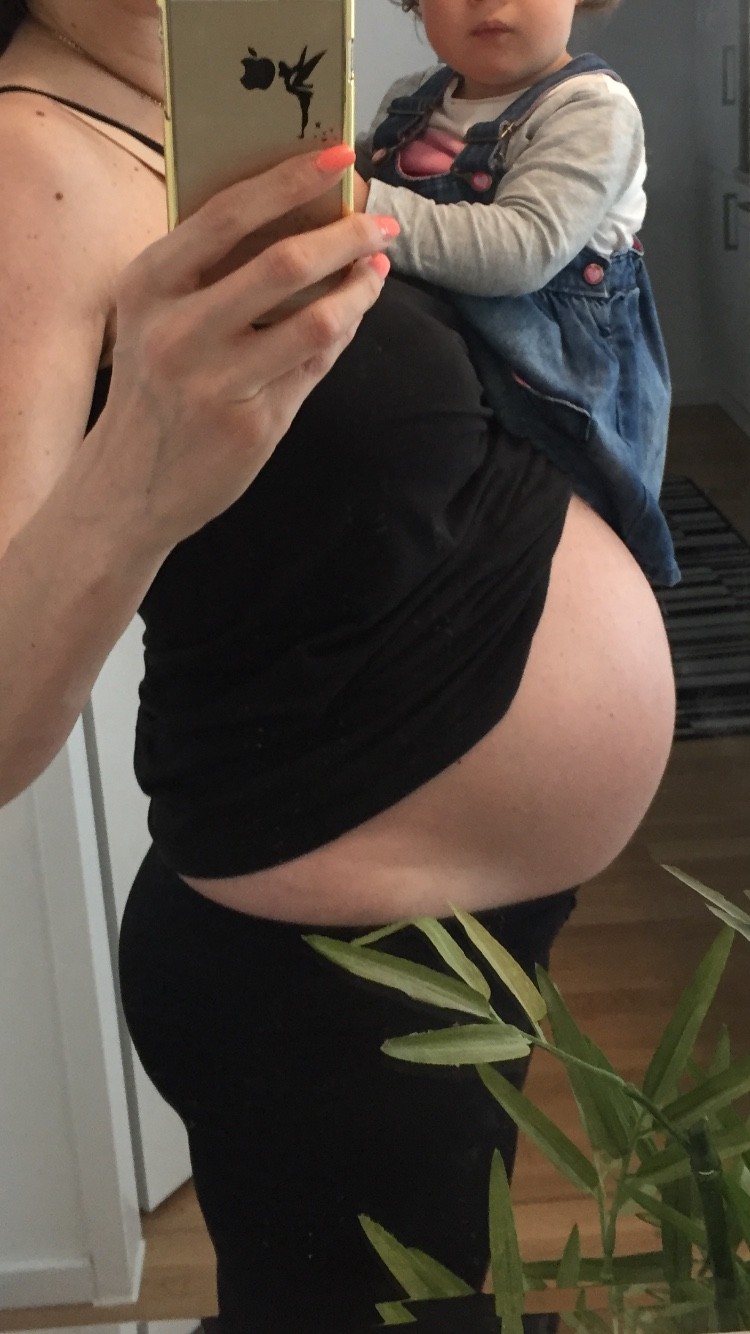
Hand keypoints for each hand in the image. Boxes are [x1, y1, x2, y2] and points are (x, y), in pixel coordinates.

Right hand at [97, 147, 394, 552]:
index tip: (341, 156)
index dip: (292, 179)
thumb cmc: (152, 387)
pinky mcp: (252, 425)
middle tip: (381, 224)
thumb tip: (299, 215)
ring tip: (377, 270)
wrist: (129, 485)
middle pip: (284, 265)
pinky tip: (353, 311)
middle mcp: (177, 332)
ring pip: (317, 322)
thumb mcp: (155, 317)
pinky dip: (343, 331)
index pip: (228, 215)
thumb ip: (209, 271)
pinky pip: (316, 366)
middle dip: (347, 236)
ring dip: (359, 290)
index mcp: (148, 285)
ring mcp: (216, 383)